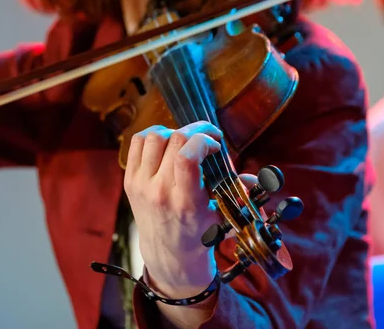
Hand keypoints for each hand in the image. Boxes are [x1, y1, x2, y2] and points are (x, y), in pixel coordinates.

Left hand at [124, 121, 225, 298]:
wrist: (168, 253)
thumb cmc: (199, 233)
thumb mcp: (223, 217)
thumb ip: (239, 194)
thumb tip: (254, 178)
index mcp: (185, 202)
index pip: (187, 158)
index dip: (204, 140)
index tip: (216, 145)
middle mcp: (160, 191)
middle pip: (174, 140)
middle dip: (196, 131)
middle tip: (207, 137)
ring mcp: (141, 185)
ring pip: (154, 137)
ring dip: (174, 132)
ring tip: (186, 141)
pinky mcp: (129, 180)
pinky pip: (137, 142)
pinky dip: (153, 135)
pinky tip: (167, 142)